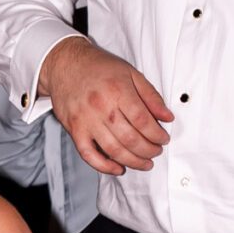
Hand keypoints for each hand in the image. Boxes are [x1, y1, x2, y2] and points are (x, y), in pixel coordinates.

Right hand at [41, 34, 173, 175]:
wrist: (66, 64)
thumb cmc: (99, 68)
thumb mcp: (131, 73)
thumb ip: (151, 96)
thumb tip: (167, 117)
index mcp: (118, 90)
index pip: (143, 122)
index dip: (157, 135)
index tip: (164, 139)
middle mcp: (101, 106)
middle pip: (130, 139)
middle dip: (149, 150)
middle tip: (156, 151)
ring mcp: (86, 120)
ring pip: (113, 150)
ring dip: (133, 161)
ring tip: (144, 163)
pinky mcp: (74, 129)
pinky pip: (88, 155)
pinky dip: (104, 166)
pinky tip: (118, 168)